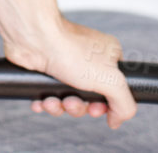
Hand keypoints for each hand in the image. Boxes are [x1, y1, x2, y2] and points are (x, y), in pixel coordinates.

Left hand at [2, 16, 137, 129]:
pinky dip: (45, 102)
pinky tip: (41, 101)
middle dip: (78, 107)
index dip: (104, 105)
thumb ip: (124, 104)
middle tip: (70, 102)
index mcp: (107, 58)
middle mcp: (87, 60)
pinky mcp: (46, 70)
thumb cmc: (71, 50)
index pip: (114, 90)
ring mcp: (65, 65)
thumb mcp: (111, 80)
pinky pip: (49, 95)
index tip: (94, 108)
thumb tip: (116, 120)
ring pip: (67, 99)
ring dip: (59, 107)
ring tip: (52, 101)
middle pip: (88, 99)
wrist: (33, 37)